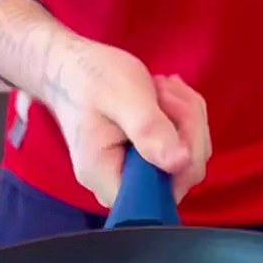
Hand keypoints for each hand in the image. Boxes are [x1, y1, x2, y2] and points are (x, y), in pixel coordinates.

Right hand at [43, 35, 211, 207]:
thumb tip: (179, 163)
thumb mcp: (122, 96)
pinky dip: (184, 116)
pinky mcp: (148, 162)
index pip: (165, 193)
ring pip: (190, 156)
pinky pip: (185, 147)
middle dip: (187, 126)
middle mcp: (124, 187)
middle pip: (184, 173)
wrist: (72, 70)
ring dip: (187, 116)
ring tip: (161, 88)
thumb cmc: (89, 80)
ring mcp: (138, 176)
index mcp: (109, 181)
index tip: (169, 114)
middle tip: (164, 89)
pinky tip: (164, 96)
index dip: (183, 158)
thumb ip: (148, 130)